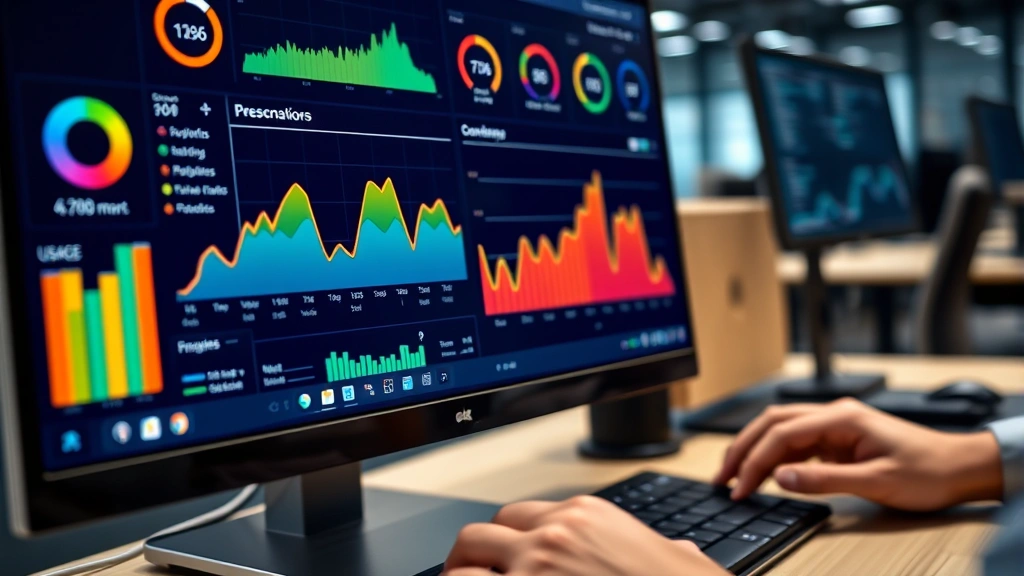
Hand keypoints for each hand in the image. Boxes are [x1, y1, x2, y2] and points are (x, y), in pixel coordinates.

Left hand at [443, 495, 728, 575]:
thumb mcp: (676, 556)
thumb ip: (655, 549)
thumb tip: (676, 554)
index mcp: (586, 515)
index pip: (519, 516)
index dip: (506, 543)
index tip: (502, 560)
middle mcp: (554, 534)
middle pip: (481, 533)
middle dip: (469, 559)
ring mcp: (535, 568)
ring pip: (464, 563)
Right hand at [714, 399, 1003, 510]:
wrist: (959, 468)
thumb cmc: (928, 470)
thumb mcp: (876, 480)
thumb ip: (825, 479)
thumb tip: (780, 477)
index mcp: (841, 417)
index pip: (781, 434)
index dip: (754, 460)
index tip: (739, 486)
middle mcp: (834, 415)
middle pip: (772, 423)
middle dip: (742, 449)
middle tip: (722, 478)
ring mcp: (835, 426)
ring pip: (780, 430)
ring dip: (754, 450)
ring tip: (734, 475)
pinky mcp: (838, 439)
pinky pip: (796, 443)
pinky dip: (774, 457)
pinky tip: (765, 473)